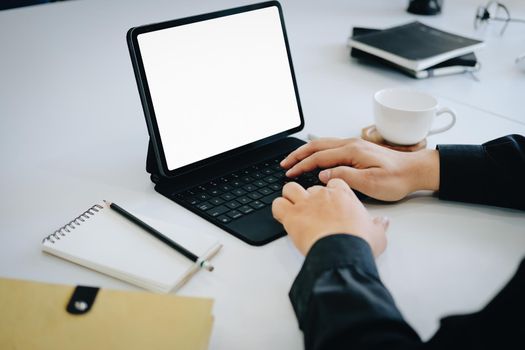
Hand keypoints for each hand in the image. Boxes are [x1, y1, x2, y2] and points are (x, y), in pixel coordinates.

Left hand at [272, 179, 388, 256]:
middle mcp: (323, 195)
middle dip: (310, 197)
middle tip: (311, 211)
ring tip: (293, 209)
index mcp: (343, 195)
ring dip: (289, 197)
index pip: (334, 182)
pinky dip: (278, 210)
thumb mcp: (377, 233)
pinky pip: (277, 204)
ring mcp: (305, 203)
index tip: (330, 201)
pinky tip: (282, 217)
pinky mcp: (291, 215)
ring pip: (290, 188)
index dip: (330, 191)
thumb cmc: (360, 242)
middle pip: (311, 187)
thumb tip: (384, 223)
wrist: (343, 251)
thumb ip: (379, 225)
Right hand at [280, 138, 439, 200]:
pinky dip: (317, 151)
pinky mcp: (358, 149)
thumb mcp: (371, 183)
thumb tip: (323, 174)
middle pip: (317, 145)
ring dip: (306, 151)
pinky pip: (331, 146)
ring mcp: (355, 145)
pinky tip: (314, 157)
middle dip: (298, 154)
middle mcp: (351, 144)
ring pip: (323, 144)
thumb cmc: (397, 178)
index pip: (319, 157)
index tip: (290, 173)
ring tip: (294, 160)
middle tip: (284, 164)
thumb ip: (344, 177)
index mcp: (352, 151)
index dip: (302, 166)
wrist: (416, 170)